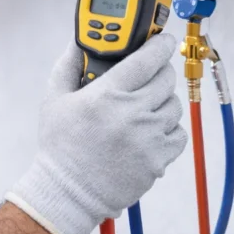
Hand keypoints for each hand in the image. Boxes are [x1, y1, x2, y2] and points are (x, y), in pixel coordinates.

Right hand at [6, 34, 187, 233]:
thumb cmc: (60, 146)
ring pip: (174, 105)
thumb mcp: (54, 100)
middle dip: (159, 72)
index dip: (160, 44)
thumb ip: (68, 65)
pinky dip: (168, 129)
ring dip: (162, 102)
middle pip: (166, 78)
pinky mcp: (159, 159)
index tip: (163, 41)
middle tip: (148, 77)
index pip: (147, 58)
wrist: (69, 192)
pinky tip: (148, 132)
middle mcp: (131, 114)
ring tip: (143, 109)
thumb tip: (78, 41)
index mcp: (106, 95)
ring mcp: (149, 138)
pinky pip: (179, 133)